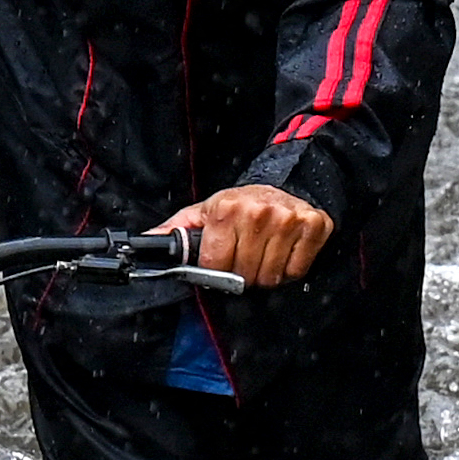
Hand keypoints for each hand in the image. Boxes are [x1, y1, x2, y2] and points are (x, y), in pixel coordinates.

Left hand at [158, 182, 331, 287]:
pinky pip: (297, 271)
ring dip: (267, 273)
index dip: (217, 269)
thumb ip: (176, 230)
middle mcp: (257, 213)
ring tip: (264, 254)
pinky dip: (290, 269)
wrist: (287, 182)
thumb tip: (145, 241)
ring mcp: (287, 220)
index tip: (222, 260)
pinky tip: (284, 252)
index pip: (215, 265)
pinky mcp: (313, 226)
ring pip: (271, 277)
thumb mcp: (206, 211)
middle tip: (246, 256)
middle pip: (244, 275)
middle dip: (243, 273)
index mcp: (226, 209)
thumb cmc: (241, 204)